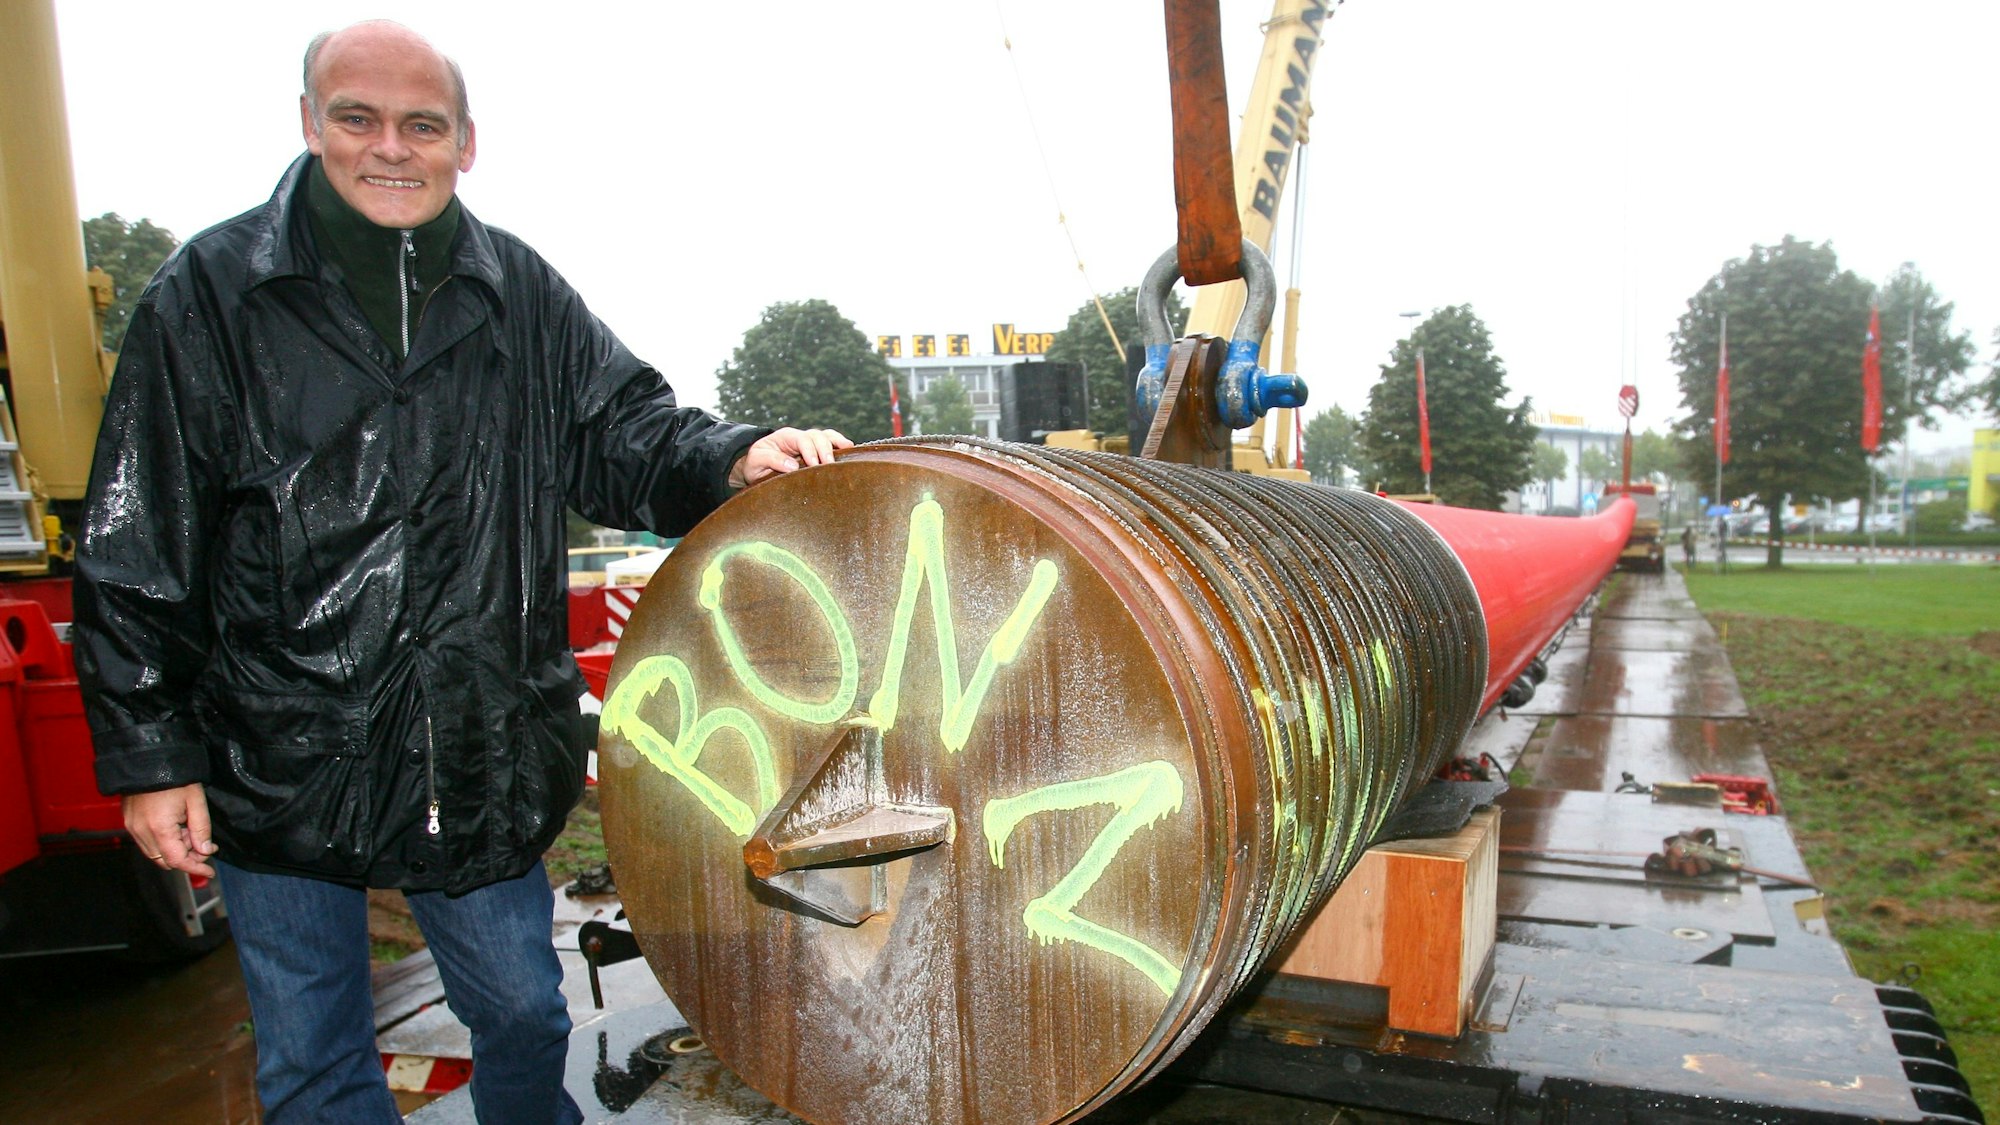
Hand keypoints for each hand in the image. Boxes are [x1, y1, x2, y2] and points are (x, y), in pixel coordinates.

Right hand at [125, 783, 217, 878]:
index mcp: (160, 828)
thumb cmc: (175, 777)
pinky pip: (147, 843)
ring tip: (189, 829)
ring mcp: (132, 828)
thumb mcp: (196, 801)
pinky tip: (176, 826)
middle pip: (166, 861)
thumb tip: (205, 851)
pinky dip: (163, 842)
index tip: (209, 872)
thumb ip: (201, 829)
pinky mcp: (129, 823)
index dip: (195, 868)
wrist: (149, 759)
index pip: (178, 860)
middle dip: (187, 857)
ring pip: (156, 854)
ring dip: (175, 849)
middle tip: (203, 843)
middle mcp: (142, 832)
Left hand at [730, 427, 851, 488]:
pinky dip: (840, 445)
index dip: (810, 451)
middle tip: (829, 465)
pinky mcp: (815, 451)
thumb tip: (793, 466)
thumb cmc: (755, 463)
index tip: (814, 465)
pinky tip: (849, 452)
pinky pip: (830, 443)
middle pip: (818, 436)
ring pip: (827, 436)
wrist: (755, 465)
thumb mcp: (756, 461)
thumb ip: (772, 460)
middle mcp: (799, 437)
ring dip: (837, 443)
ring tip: (848, 451)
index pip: (802, 439)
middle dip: (825, 449)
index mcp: (785, 437)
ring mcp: (808, 443)